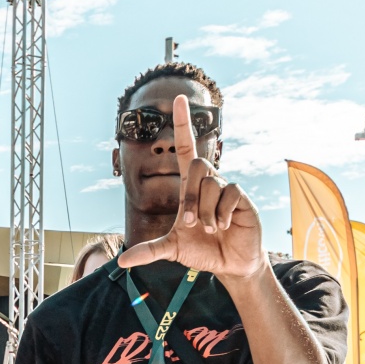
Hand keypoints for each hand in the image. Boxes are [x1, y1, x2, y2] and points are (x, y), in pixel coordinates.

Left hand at [117, 93, 265, 279]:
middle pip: (196, 166)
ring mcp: (226, 188)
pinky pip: (229, 194)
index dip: (183, 124)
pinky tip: (224, 227)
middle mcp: (208, 182)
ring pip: (211, 184)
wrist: (230, 264)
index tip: (179, 100)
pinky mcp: (242, 197)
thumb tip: (122, 260)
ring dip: (206, 213)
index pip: (185, 148)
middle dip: (190, 198)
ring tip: (211, 230)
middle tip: (192, 223)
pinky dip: (222, 214)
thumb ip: (149, 251)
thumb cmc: (202, 251)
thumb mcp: (172, 249)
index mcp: (190, 187)